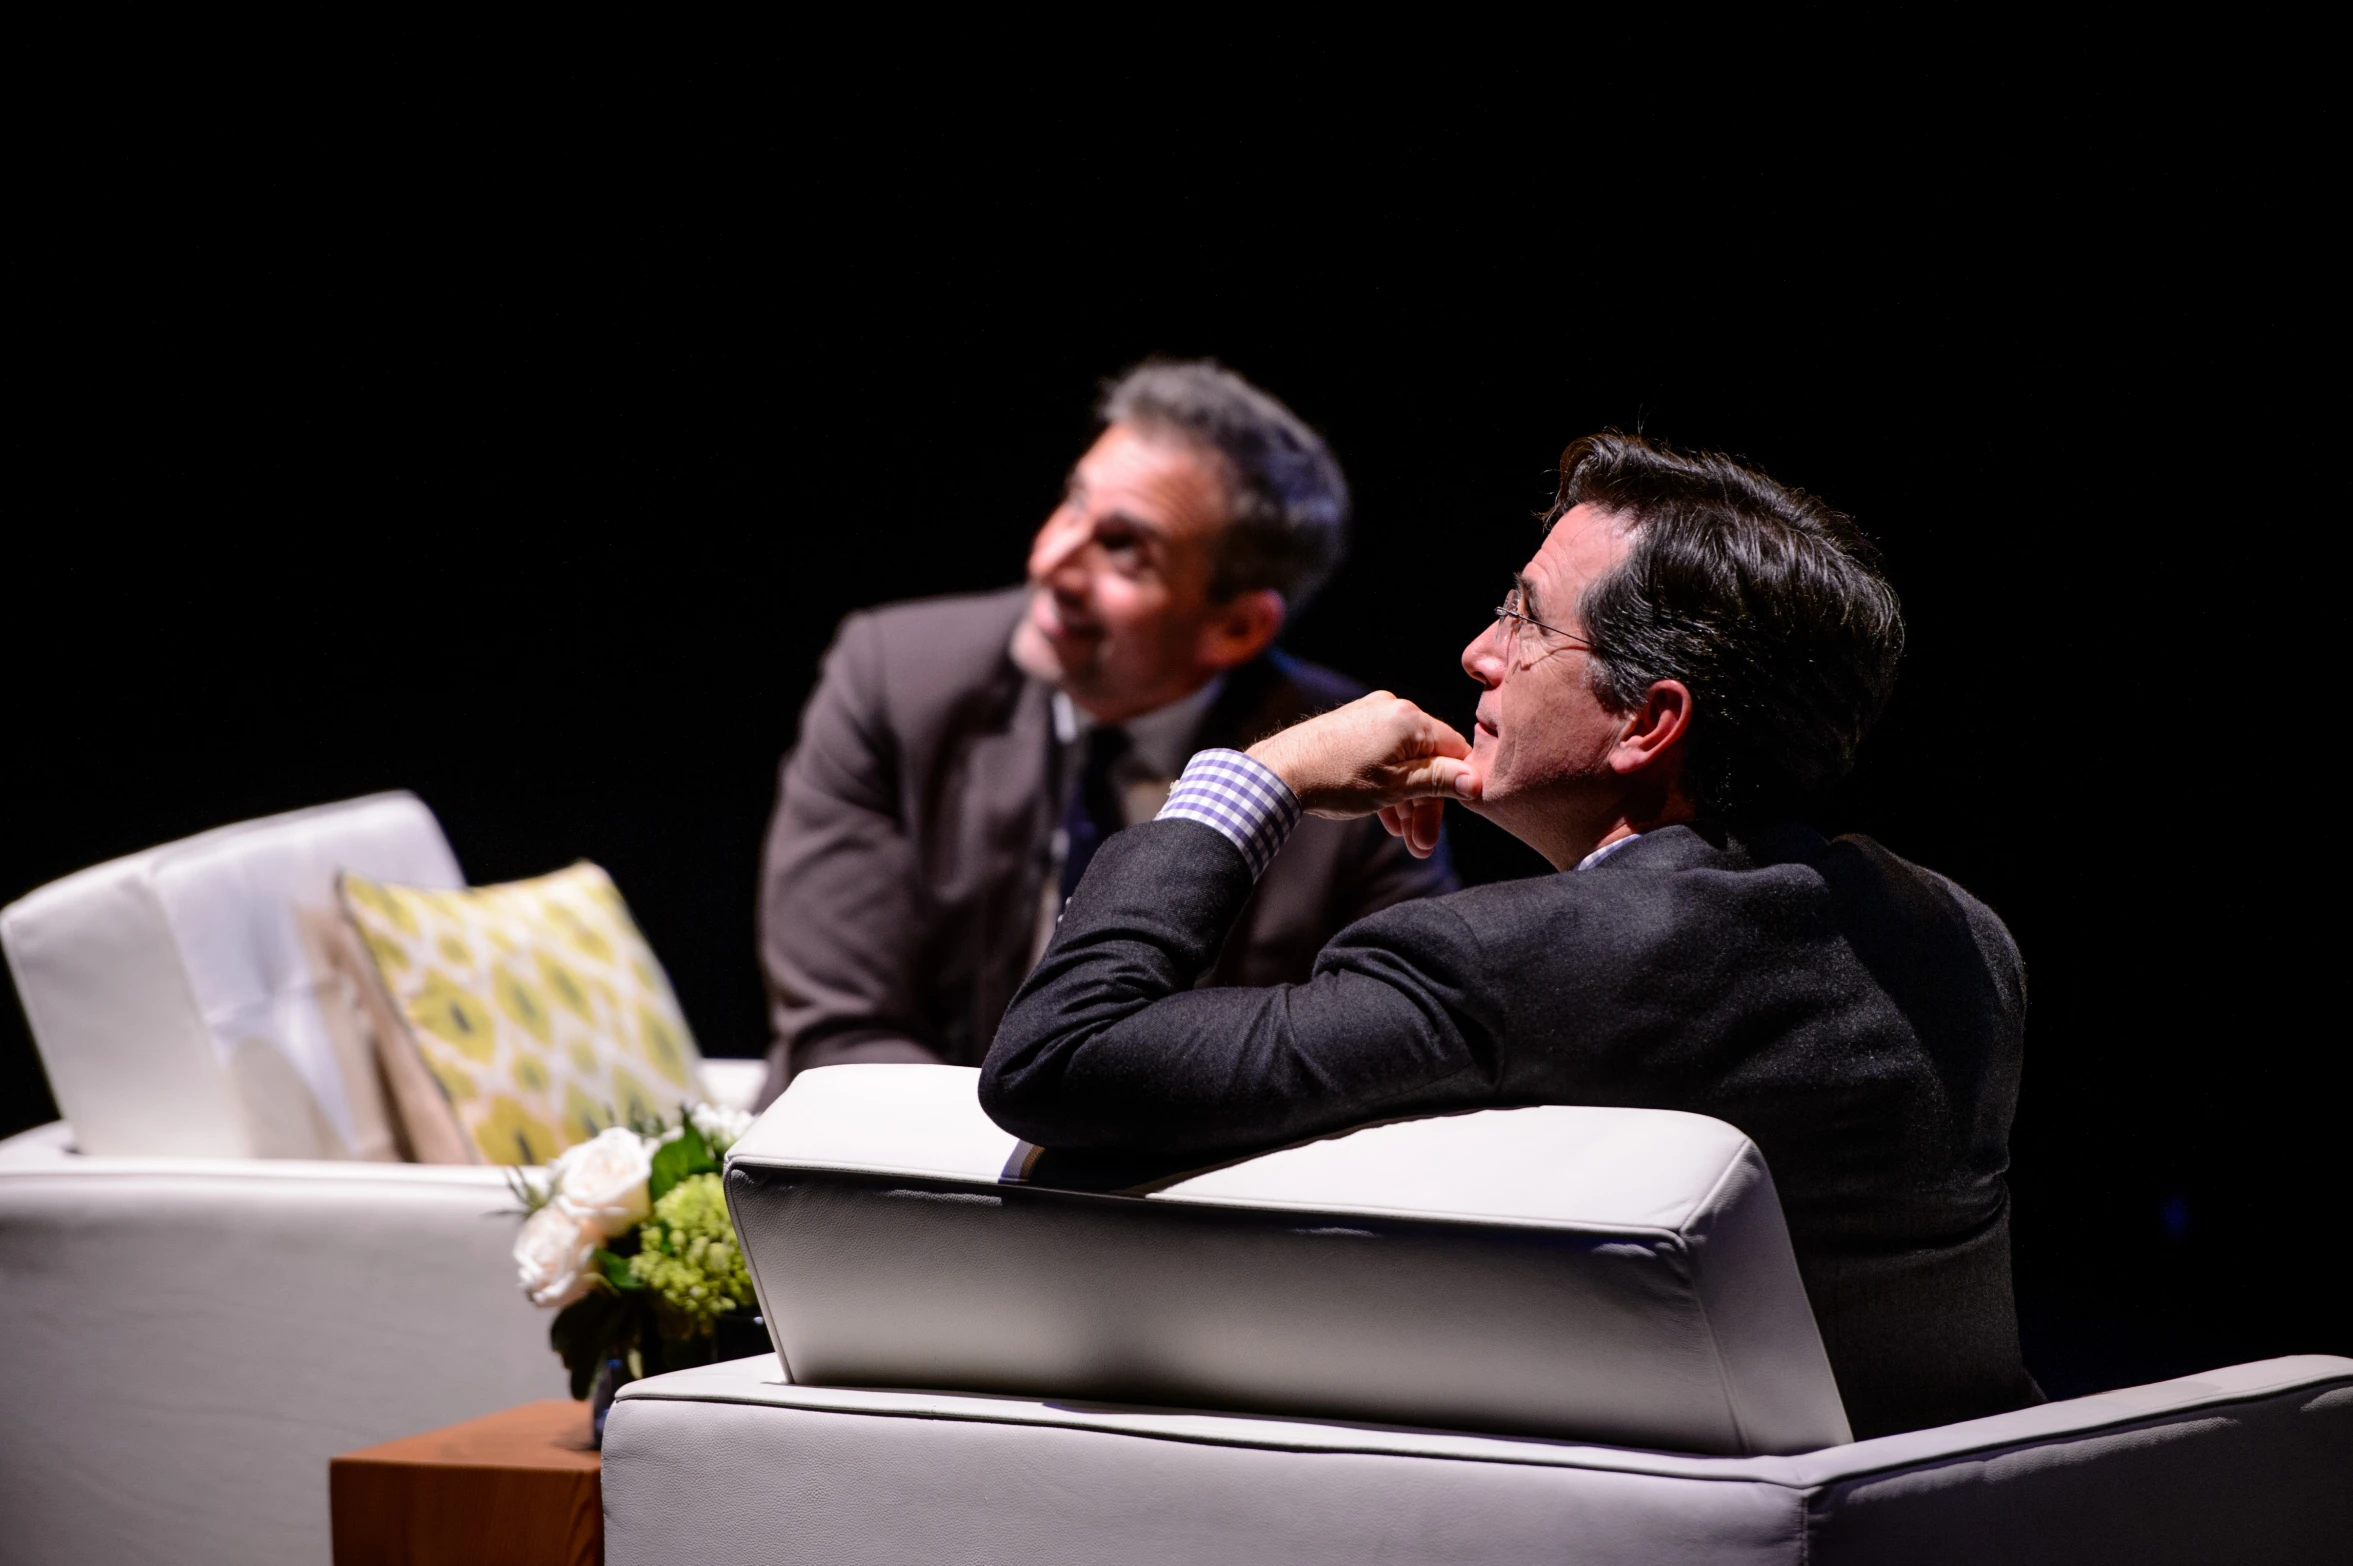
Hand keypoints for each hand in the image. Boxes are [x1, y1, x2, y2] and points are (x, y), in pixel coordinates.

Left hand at [1245, 692, 1477, 858]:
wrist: (1278, 772)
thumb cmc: (1336, 779)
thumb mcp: (1395, 788)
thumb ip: (1437, 781)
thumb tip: (1476, 781)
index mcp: (1410, 718)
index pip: (1454, 750)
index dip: (1458, 787)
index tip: (1452, 820)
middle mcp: (1392, 709)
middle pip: (1428, 760)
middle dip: (1428, 806)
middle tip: (1422, 846)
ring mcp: (1370, 717)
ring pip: (1405, 762)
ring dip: (1408, 802)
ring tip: (1405, 840)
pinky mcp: (1352, 728)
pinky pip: (1384, 758)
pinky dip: (1389, 787)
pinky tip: (1388, 820)